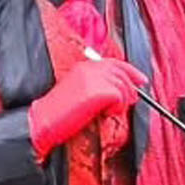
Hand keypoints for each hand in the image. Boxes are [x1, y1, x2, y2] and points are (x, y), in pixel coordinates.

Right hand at [28, 56, 144, 157]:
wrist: (43, 121)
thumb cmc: (57, 113)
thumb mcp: (78, 92)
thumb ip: (97, 86)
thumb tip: (119, 91)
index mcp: (85, 67)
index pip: (115, 63)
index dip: (131, 71)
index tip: (141, 81)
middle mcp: (91, 69)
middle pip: (123, 74)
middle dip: (130, 90)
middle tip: (129, 103)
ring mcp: (96, 79)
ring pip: (124, 88)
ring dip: (121, 103)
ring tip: (106, 112)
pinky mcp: (100, 92)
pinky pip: (120, 99)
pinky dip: (116, 109)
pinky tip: (103, 114)